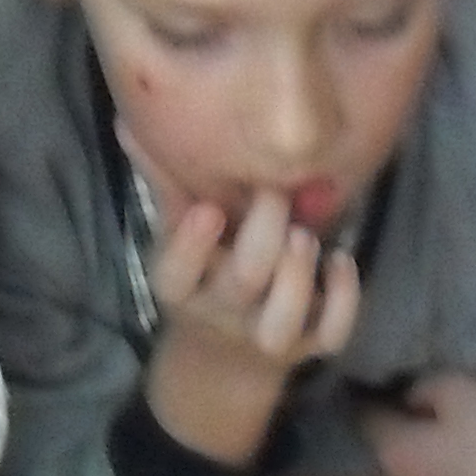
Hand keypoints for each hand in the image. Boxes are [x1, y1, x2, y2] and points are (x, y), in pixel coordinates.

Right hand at [146, 186, 363, 466]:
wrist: (225, 356)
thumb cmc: (204, 271)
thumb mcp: (176, 233)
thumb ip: (168, 182)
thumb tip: (131, 118)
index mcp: (180, 286)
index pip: (175, 273)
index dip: (191, 245)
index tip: (209, 209)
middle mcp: (222, 312)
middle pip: (244, 280)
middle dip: (265, 232)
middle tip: (277, 195)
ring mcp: (265, 333)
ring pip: (283, 320)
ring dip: (299, 273)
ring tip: (305, 235)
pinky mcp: (308, 344)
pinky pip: (332, 335)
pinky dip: (344, 299)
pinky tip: (340, 261)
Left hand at [361, 376, 475, 475]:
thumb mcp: (461, 388)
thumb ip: (424, 385)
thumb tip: (410, 399)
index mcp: (390, 451)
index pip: (361, 413)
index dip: (369, 388)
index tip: (383, 370)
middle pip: (388, 445)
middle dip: (400, 422)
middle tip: (425, 397)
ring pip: (414, 469)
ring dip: (426, 450)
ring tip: (453, 428)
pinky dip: (448, 471)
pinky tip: (473, 459)